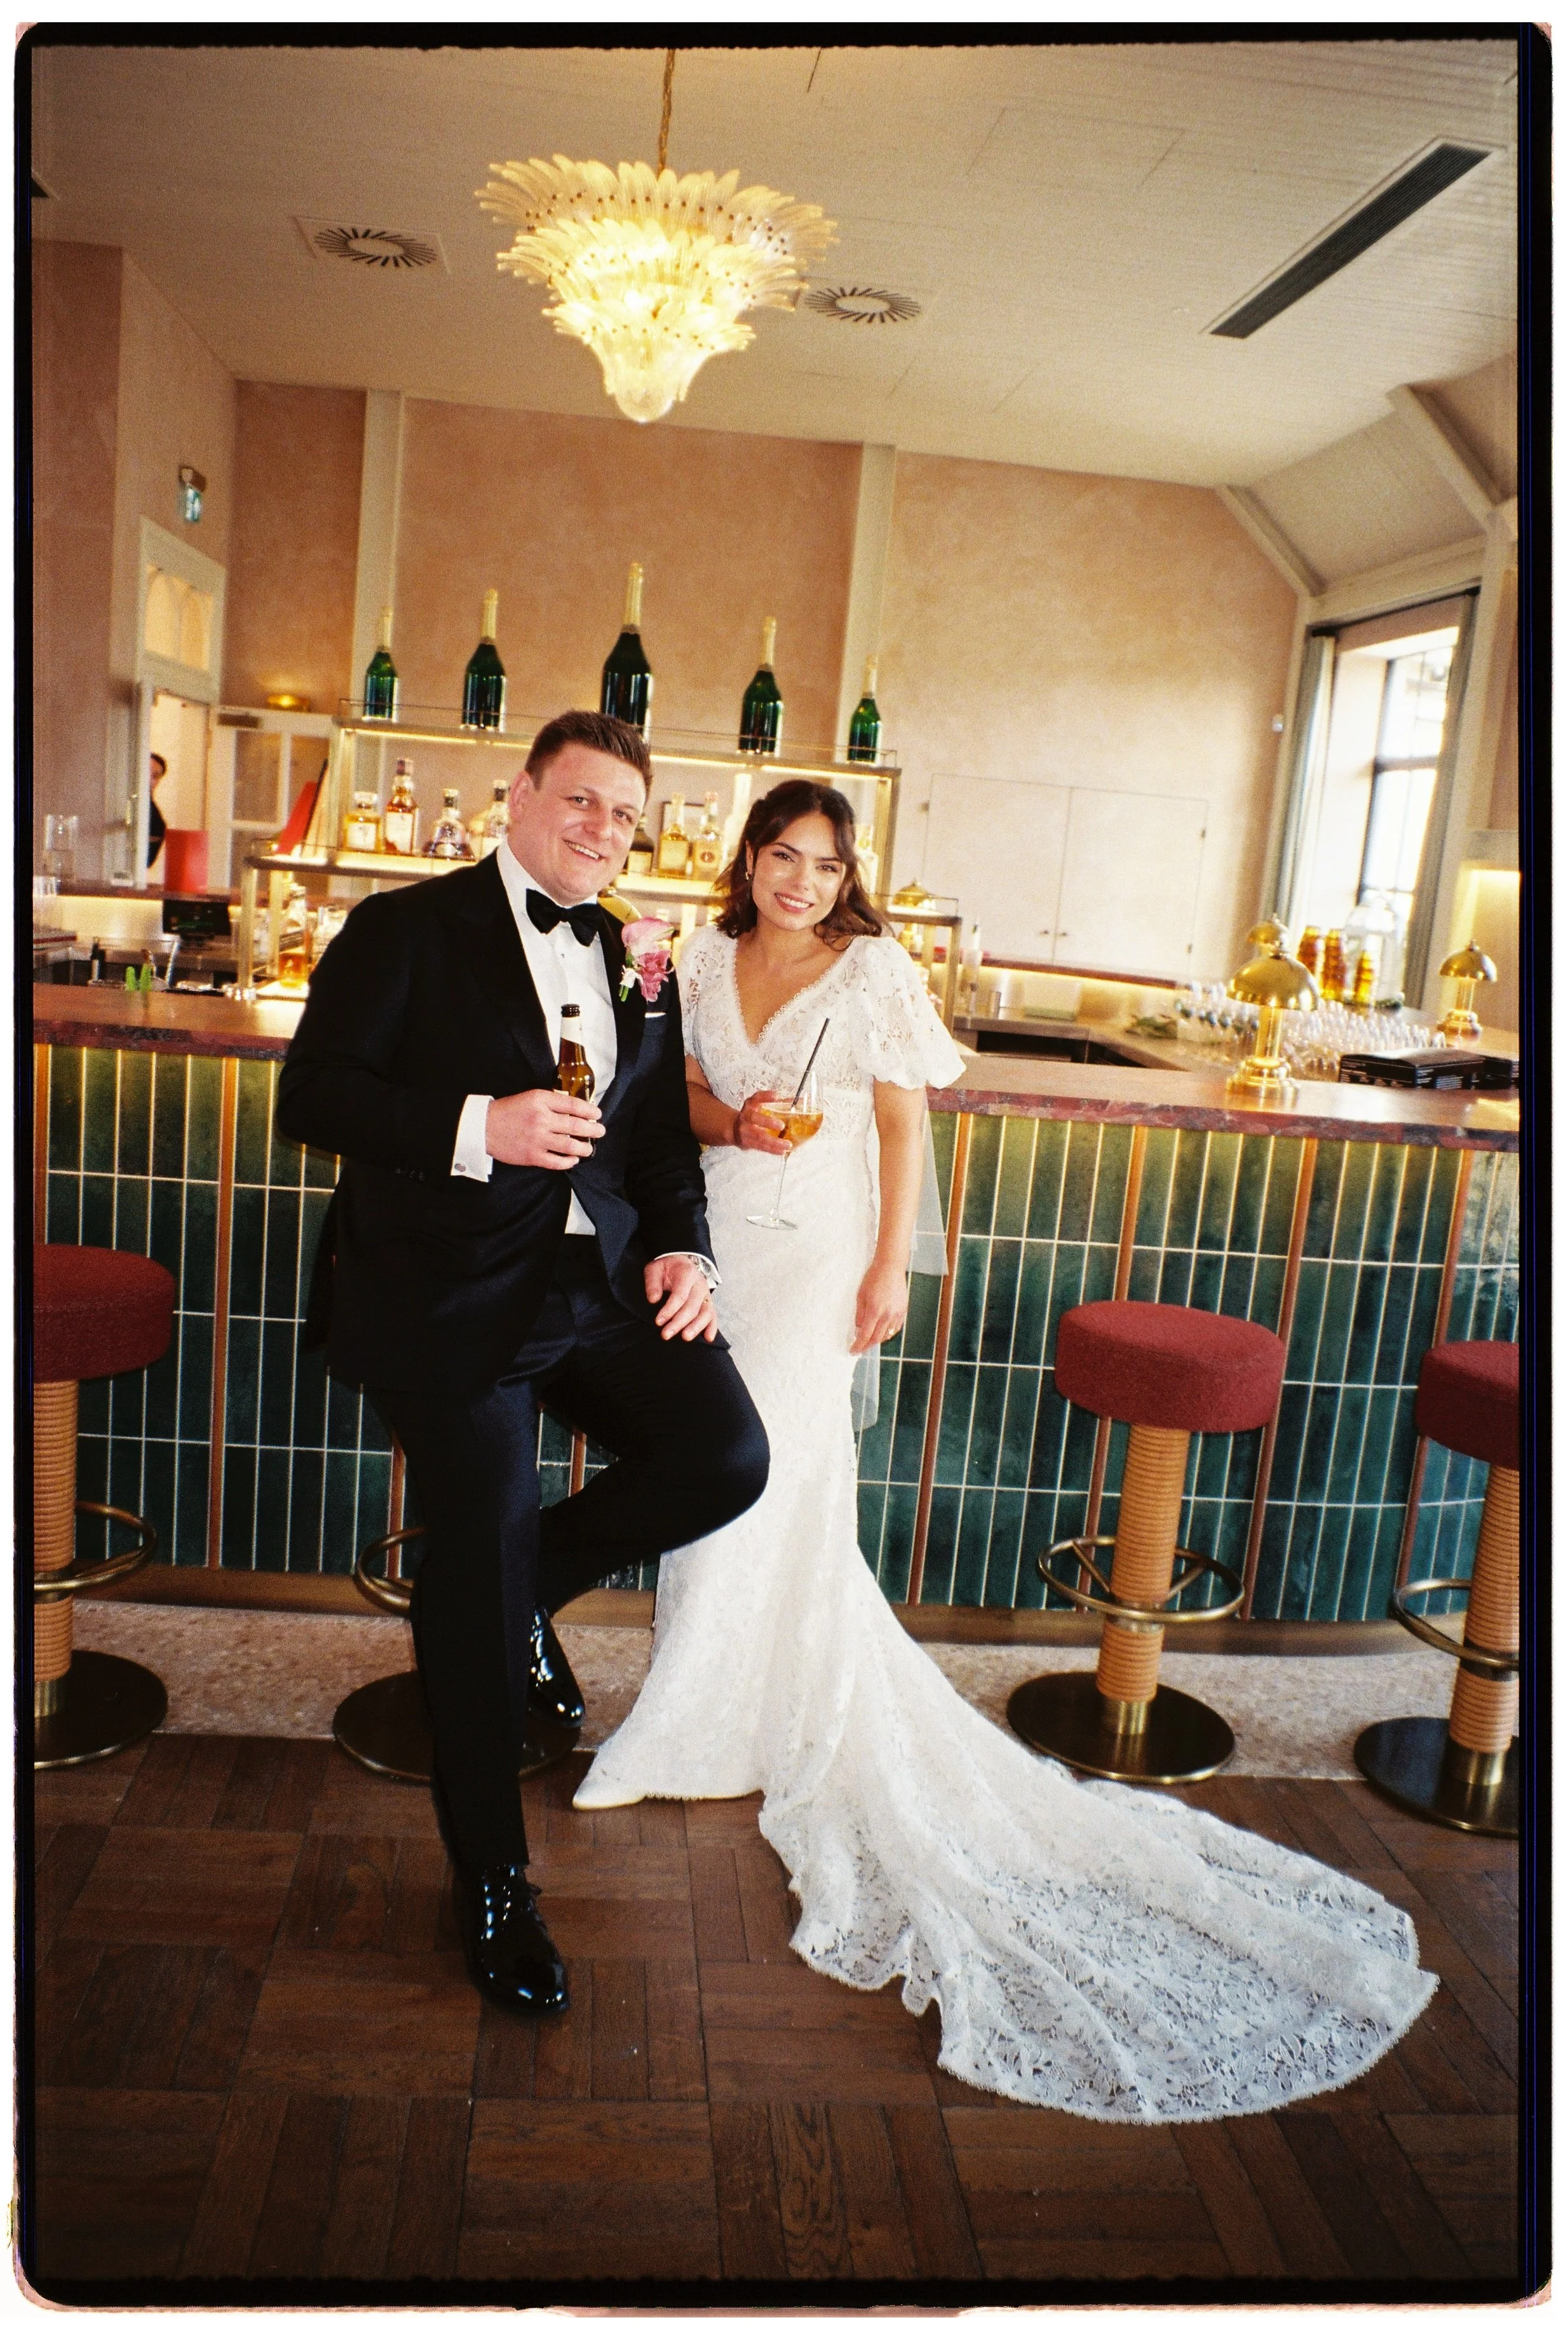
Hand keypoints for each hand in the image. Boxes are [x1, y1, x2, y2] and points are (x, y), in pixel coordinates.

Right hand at [485, 1088, 603, 1169]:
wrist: (483, 1127)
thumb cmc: (507, 1111)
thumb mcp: (530, 1097)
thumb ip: (551, 1101)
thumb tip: (574, 1109)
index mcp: (541, 1100)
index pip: (573, 1105)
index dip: (589, 1110)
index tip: (597, 1114)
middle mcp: (541, 1119)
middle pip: (576, 1126)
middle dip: (593, 1130)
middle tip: (600, 1131)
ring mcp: (537, 1139)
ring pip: (570, 1146)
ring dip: (584, 1148)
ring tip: (588, 1148)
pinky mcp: (532, 1156)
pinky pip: (556, 1162)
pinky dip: (568, 1162)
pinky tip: (573, 1160)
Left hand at [645, 1254, 718, 1343]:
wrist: (681, 1263)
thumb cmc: (667, 1268)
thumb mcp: (655, 1269)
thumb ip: (652, 1283)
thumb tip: (653, 1300)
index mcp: (687, 1274)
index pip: (680, 1295)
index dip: (669, 1310)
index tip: (658, 1321)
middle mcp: (700, 1285)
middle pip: (692, 1307)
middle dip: (679, 1322)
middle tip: (665, 1334)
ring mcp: (706, 1294)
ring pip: (705, 1313)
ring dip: (696, 1327)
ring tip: (685, 1337)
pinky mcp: (708, 1302)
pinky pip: (713, 1315)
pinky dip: (712, 1327)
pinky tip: (708, 1338)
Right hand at [735, 1090, 791, 1153]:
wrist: (733, 1129)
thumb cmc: (752, 1115)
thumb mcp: (760, 1106)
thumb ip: (777, 1103)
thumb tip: (799, 1102)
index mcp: (750, 1105)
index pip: (756, 1098)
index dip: (765, 1097)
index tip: (775, 1096)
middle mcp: (745, 1117)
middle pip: (754, 1118)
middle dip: (767, 1122)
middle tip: (782, 1125)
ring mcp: (745, 1131)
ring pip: (759, 1136)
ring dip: (774, 1142)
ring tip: (788, 1144)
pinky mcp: (747, 1143)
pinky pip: (760, 1147)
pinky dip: (772, 1150)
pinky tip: (782, 1151)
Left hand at [851, 1258, 907, 1354]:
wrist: (891, 1266)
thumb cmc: (874, 1277)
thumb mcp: (860, 1295)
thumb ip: (859, 1314)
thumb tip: (858, 1328)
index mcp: (875, 1310)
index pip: (865, 1335)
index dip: (858, 1345)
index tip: (853, 1351)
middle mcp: (888, 1314)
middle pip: (877, 1338)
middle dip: (867, 1346)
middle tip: (860, 1348)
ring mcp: (897, 1313)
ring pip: (887, 1335)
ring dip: (877, 1339)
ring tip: (869, 1339)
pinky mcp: (903, 1311)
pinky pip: (895, 1328)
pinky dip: (888, 1332)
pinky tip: (881, 1330)